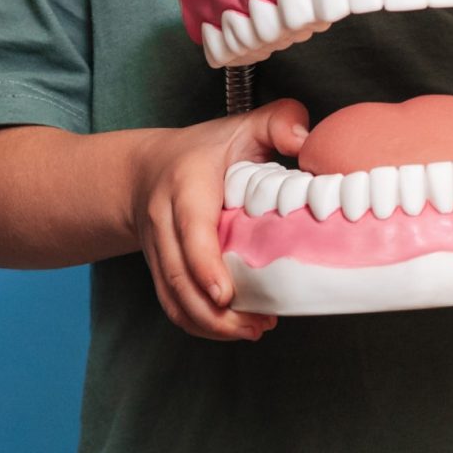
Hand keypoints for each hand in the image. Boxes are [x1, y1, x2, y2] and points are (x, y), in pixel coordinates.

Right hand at [128, 99, 309, 340]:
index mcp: (186, 185)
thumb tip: (306, 140)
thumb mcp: (242, 126)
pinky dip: (201, 325)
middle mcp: (163, 221)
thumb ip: (278, 121)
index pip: (190, 229)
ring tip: (253, 330)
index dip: (205, 265)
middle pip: (178, 276)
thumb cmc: (205, 150)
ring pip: (174, 298)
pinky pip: (174, 306)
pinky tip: (235, 327)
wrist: (146, 170)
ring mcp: (158, 250)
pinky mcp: (160, 271)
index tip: (226, 294)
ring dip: (211, 325)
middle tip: (258, 324)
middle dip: (215, 312)